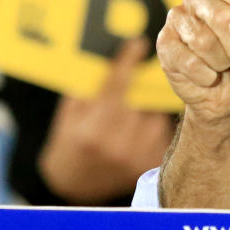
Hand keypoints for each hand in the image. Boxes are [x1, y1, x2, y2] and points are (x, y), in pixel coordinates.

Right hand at [37, 37, 174, 202]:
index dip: (128, 62)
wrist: (74, 186)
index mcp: (92, 129)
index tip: (137, 44)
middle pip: (140, 100)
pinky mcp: (149, 163)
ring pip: (154, 116)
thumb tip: (109, 58)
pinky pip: (161, 133)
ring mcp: (135, 156)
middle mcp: (116, 143)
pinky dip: (152, 127)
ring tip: (128, 118)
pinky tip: (137, 132)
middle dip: (138, 88)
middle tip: (137, 81)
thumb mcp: (69, 115)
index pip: (116, 86)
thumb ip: (87, 89)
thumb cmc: (69, 145)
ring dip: (146, 110)